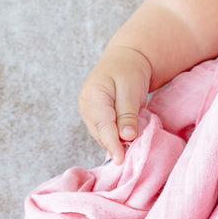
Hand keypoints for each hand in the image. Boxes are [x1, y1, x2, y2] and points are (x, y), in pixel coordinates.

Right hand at [77, 46, 151, 163]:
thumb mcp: (131, 89)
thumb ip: (128, 113)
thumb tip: (126, 137)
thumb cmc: (130, 70)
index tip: (120, 159)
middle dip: (113, 146)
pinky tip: (124, 144)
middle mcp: (86, 106)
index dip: (112, 144)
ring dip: (113, 143)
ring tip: (128, 153)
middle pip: (100, 132)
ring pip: (101, 133)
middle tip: (128, 158)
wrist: (126, 58)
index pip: (102, 125)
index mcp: (93, 96)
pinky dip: (113, 137)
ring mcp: (88, 111)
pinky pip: (103, 130)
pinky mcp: (95, 115)